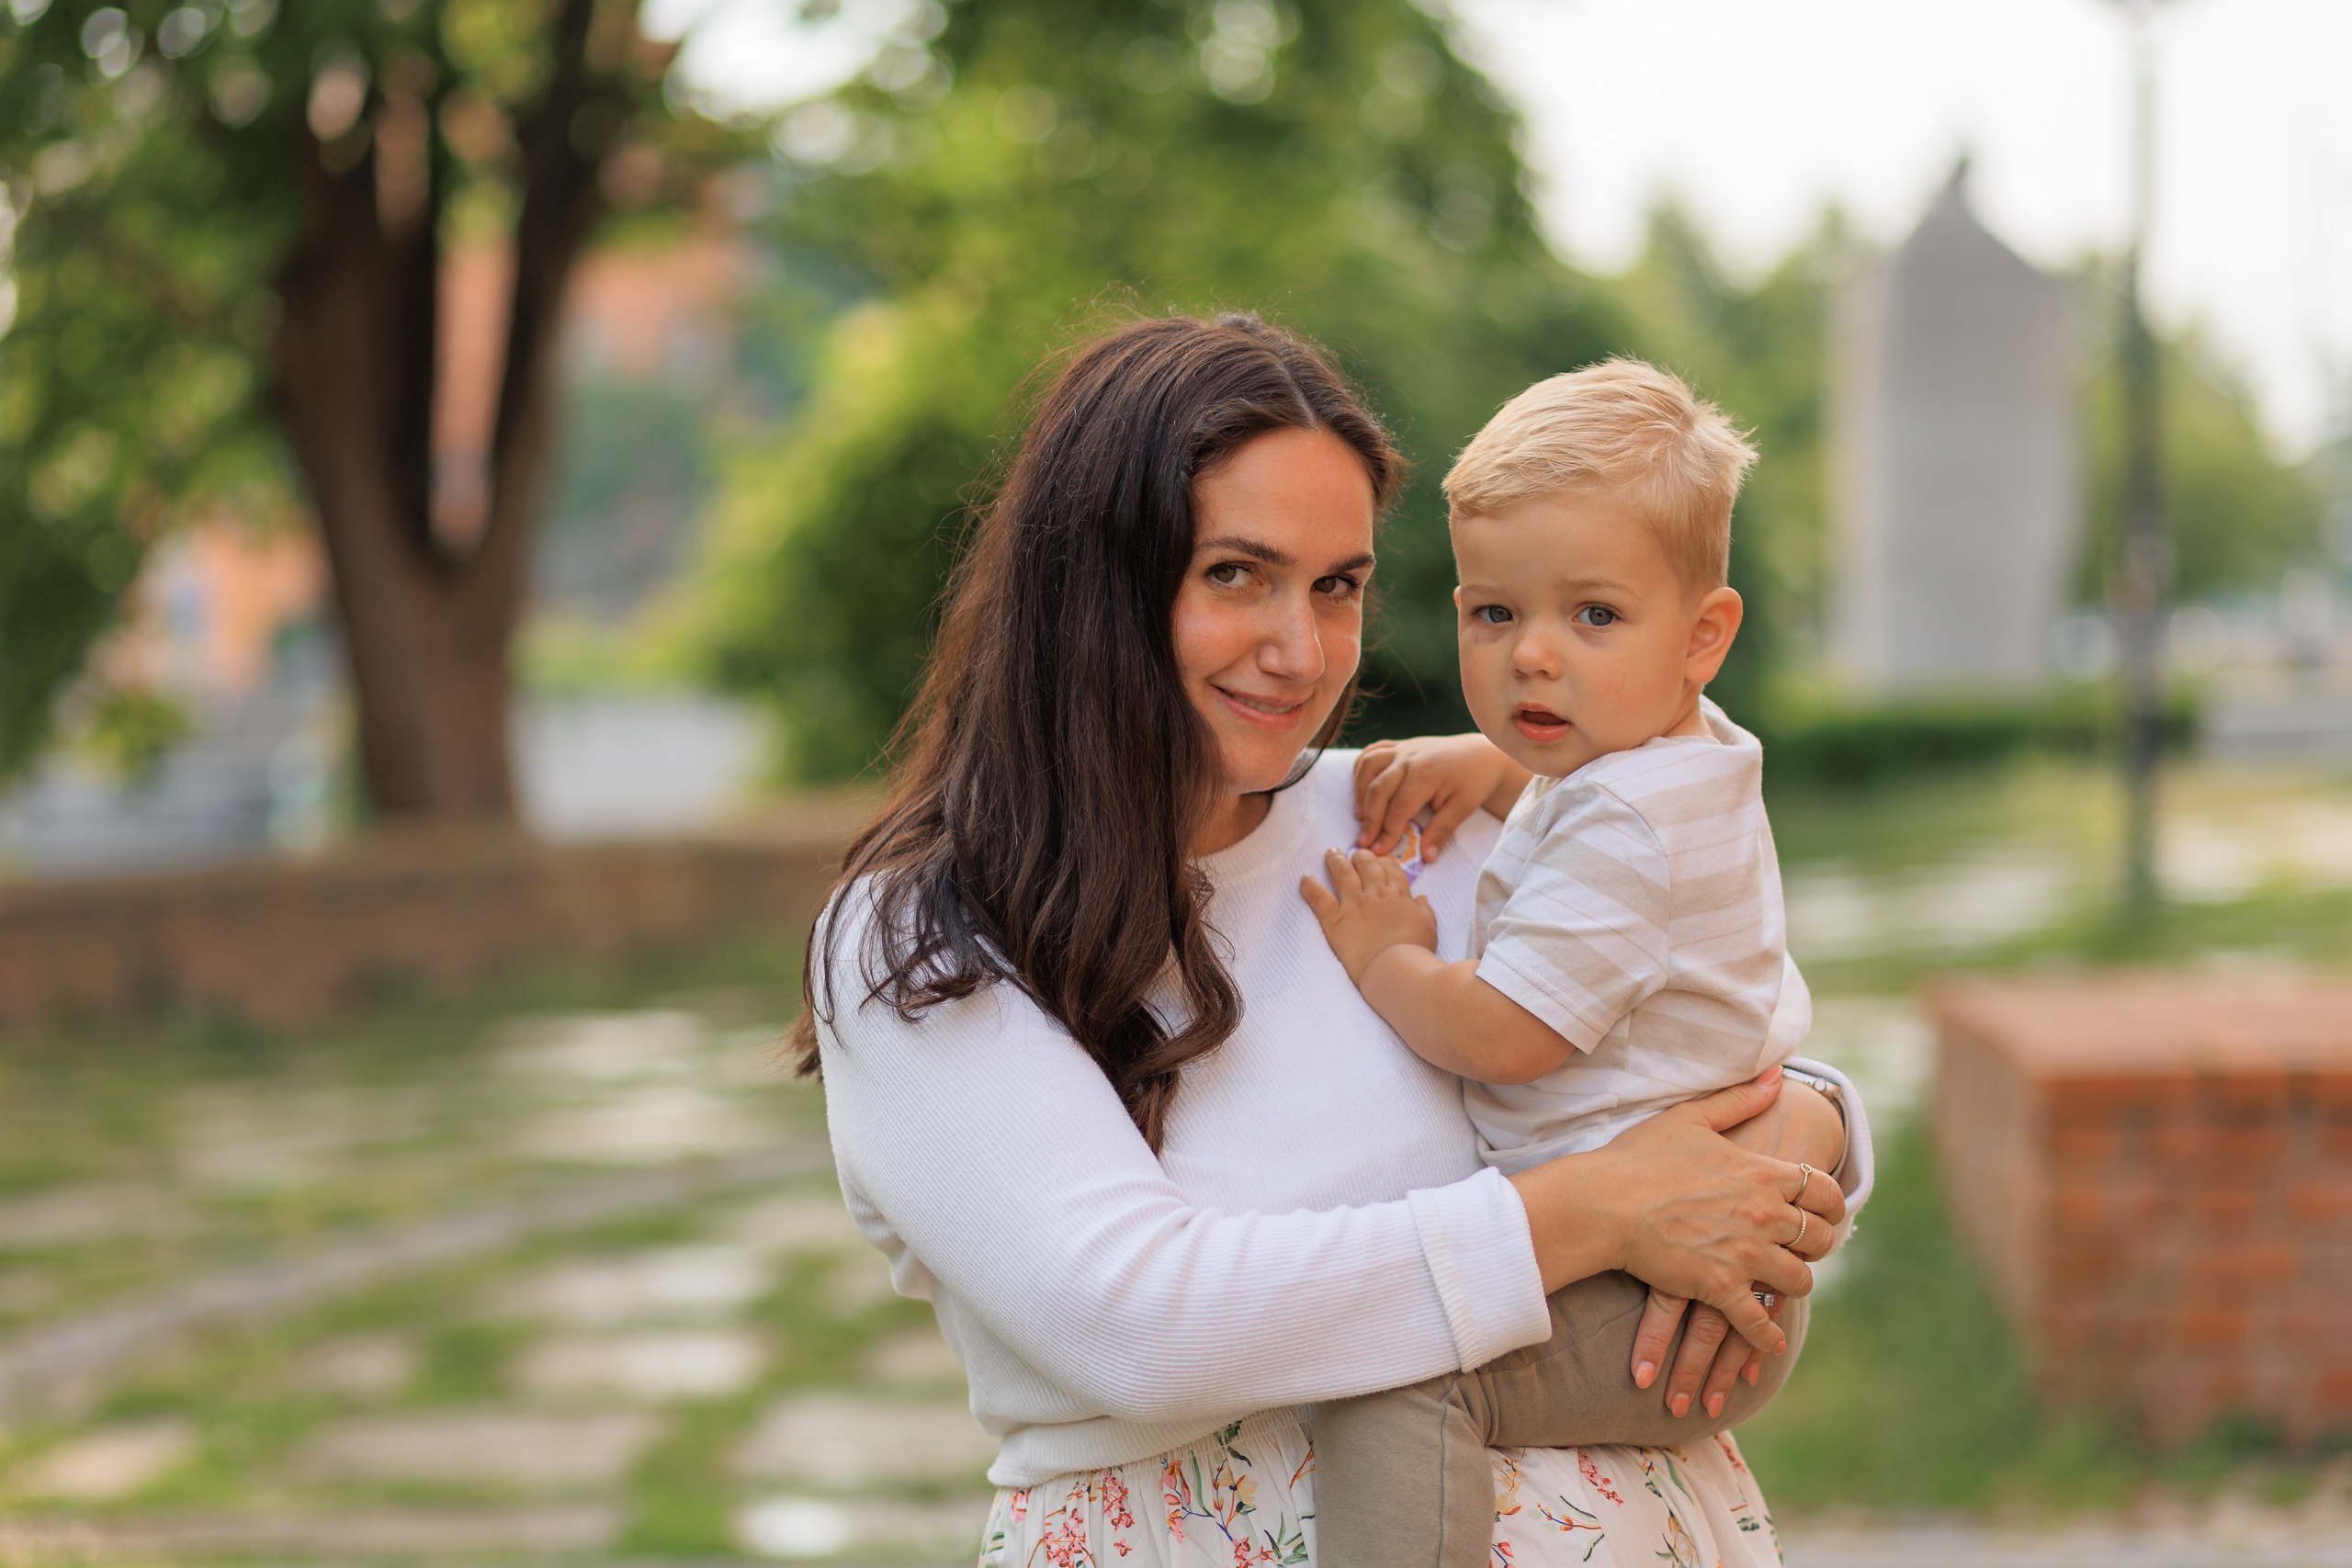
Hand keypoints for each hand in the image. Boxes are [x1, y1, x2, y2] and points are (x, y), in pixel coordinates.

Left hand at [1299, 849, 1438, 982]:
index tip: (1379, 861)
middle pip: (1367, 864)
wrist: (1396, 968)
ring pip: (1343, 872)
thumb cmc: (1416, 952)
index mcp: (1399, 895)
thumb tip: (1422, 898)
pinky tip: (1304, 878)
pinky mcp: (1335, 920)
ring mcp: (1354, 904)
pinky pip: (1319, 897)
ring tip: (1330, 853)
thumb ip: (1424, 910)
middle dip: (1360, 856)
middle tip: (1353, 854)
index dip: (1384, 862)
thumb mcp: (1428, 928)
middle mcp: (1376, 893)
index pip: (1391, 869)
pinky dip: (1310, 886)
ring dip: (1336, 860)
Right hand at [1353, 735, 1528, 861]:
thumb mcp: (1463, 807)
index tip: (1379, 851)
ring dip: (1359, 791)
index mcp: (1427, 773)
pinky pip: (1371, 752)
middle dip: (1370, 818)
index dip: (1388, 831)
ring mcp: (1403, 747)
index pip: (1400, 806)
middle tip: (1364, 841)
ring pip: (1369, 766)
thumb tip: (1426, 857)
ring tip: (1359, 815)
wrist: (1482, 752)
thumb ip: (1442, 830)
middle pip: (1379, 788)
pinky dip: (1361, 768)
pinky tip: (1360, 787)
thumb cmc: (1474, 780)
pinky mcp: (1399, 744)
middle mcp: (1409, 757)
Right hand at [1513, 1069, 1840, 1355]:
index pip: (1823, 1190)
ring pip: (1798, 1280)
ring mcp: (1745, 1253)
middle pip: (1820, 1238)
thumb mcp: (1691, 1118)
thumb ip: (1740, 1099)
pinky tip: (1770, 1340)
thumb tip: (1778, 1076)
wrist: (1602, 1203)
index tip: (1826, 1212)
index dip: (1830, 1204)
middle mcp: (1763, 1214)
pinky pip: (1760, 1320)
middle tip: (1805, 1249)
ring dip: (1794, 1284)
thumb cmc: (1639, 1157)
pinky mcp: (1721, 1286)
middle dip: (1817, 1245)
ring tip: (1783, 1286)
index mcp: (1761, 1173)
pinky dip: (1768, 1335)